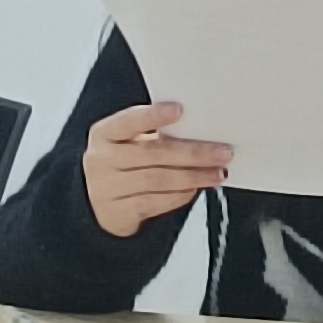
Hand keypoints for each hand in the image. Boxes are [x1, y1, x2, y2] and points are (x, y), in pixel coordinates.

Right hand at [81, 100, 228, 239]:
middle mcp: (101, 160)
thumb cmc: (125, 164)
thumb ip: (154, 135)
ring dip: (193, 176)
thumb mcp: (129, 143)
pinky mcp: (118, 213)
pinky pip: (155, 202)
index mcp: (104, 133)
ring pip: (157, 179)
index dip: (153, 116)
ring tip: (217, 173)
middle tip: (222, 151)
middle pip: (151, 153)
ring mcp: (106, 188)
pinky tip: (196, 188)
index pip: (128, 121)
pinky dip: (180, 195)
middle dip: (191, 152)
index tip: (179, 110)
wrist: (100, 204)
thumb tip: (199, 132)